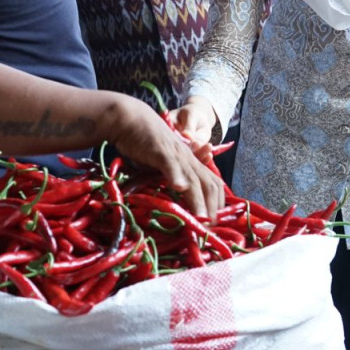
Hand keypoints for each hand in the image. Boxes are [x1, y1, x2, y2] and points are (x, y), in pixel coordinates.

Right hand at [109, 96, 223, 219]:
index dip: (218, 204)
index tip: (215, 223)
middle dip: (212, 208)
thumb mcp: (163, 164)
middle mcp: (189, 160)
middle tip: (209, 229)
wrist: (131, 120)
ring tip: (202, 218)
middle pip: (210, 184)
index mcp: (191, 163)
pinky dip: (176, 175)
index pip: (214, 184)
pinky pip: (171, 164)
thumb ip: (172, 178)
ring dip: (199, 200)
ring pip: (193, 179)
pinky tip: (179, 188)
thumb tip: (177, 197)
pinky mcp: (161, 150)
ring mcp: (176, 155)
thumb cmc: (145, 144)